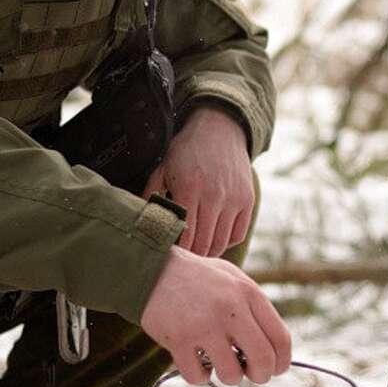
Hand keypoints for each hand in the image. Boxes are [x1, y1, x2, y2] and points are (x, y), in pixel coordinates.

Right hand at [139, 247, 291, 384]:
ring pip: (231, 374)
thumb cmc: (198, 278)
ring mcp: (203, 325)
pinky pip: (198, 377)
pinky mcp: (178, 339)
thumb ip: (255, 309)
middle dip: (260, 376)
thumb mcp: (233, 279)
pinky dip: (200, 377)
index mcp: (248, 293)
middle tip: (251, 375)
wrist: (152, 268)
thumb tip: (275, 351)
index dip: (282, 362)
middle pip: (263, 360)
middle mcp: (230, 309)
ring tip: (219, 364)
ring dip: (228, 377)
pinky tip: (197, 363)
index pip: (281, 339)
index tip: (274, 369)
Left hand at [144, 106, 252, 256]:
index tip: (169, 252)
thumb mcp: (162, 169)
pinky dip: (225, 242)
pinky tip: (213, 237)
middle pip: (202, 245)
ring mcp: (234, 199)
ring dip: (207, 252)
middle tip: (181, 257)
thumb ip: (151, 196)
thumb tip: (140, 223)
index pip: (183, 236)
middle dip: (191, 255)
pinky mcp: (248, 200)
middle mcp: (214, 195)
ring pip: (220, 244)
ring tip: (196, 250)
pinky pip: (237, 235)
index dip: (177, 251)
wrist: (219, 130)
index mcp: (189, 188)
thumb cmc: (185, 151)